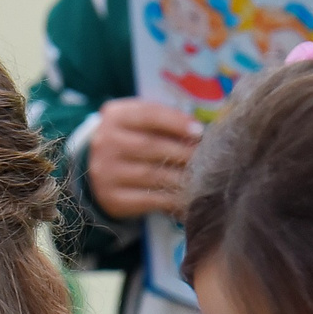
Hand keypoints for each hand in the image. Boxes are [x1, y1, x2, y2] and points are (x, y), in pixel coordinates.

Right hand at [85, 98, 201, 219]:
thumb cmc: (138, 140)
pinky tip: (189, 196)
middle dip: (183, 152)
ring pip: (151, 174)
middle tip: (208, 158)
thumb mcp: (148, 123)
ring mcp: (105, 172)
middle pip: (150, 145)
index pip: (148, 114)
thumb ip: (171, 122)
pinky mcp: (112, 198)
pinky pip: (149, 199)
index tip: (199, 131)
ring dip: (182, 176)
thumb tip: (203, 133)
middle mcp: (104, 143)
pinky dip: (173, 199)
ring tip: (202, 177)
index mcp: (115, 117)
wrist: (106, 170)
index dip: (176, 122)